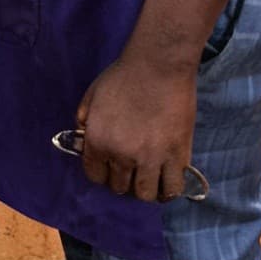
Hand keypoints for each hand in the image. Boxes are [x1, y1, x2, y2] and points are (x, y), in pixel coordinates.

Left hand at [77, 55, 197, 203]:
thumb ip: (84, 121)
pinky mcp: (176, 155)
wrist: (159, 65)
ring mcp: (150, 158)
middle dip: (123, 180)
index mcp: (97, 142)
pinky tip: (167, 181)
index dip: (102, 173)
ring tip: (150, 178)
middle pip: (119, 187)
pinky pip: (172, 188)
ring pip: (145, 194)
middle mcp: (121, 156)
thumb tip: (84, 141)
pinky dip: (169, 190)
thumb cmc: (124, 76)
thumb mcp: (91, 96)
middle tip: (132, 170)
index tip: (110, 168)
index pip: (95, 176)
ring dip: (145, 189)